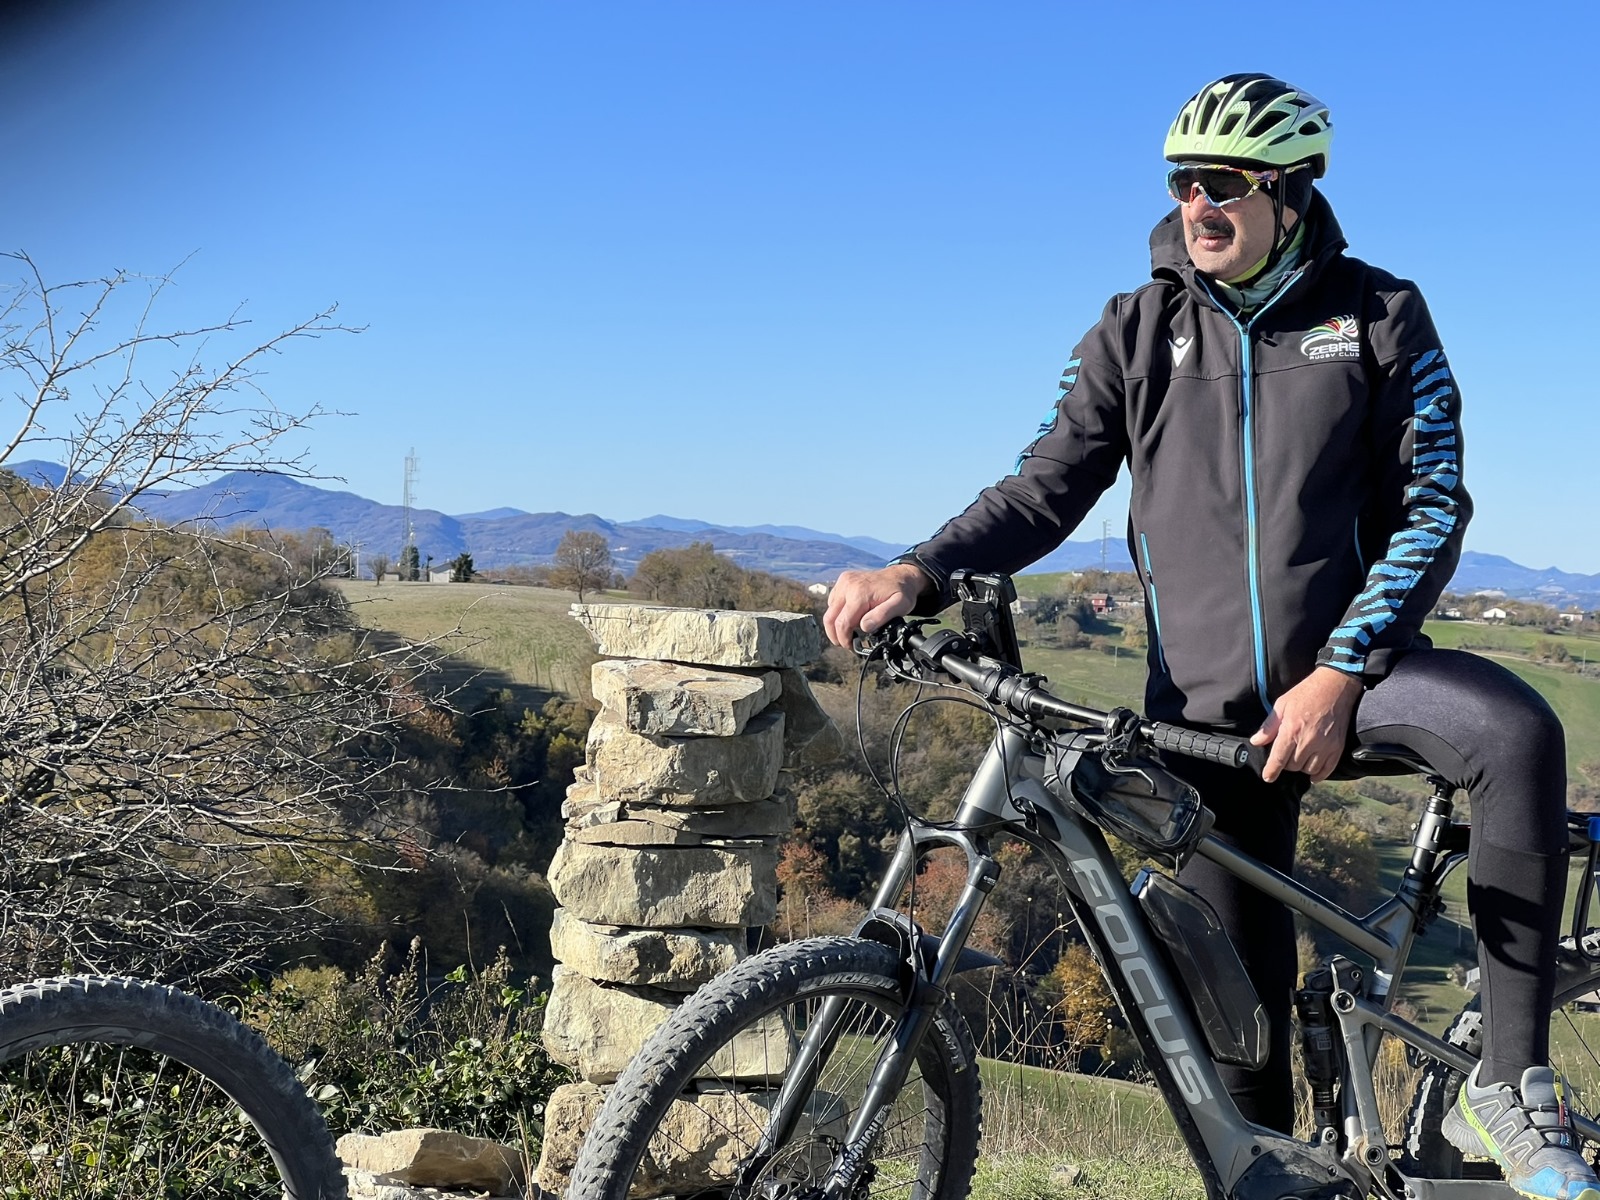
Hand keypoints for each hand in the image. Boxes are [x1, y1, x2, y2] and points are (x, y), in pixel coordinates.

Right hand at [823, 563, 930, 647]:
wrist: (900, 575)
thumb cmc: (901, 592)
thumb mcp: (901, 606)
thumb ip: (882, 616)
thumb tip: (864, 626)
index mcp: (859, 593)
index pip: (842, 623)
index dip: (844, 639)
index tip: (852, 646)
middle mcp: (847, 585)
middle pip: (830, 618)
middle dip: (836, 635)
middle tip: (847, 644)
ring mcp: (843, 582)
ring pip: (830, 611)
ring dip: (837, 625)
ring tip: (851, 631)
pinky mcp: (842, 581)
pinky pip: (832, 603)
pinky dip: (838, 614)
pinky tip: (851, 617)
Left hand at [1249, 667, 1362, 782]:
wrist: (1335, 687)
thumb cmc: (1306, 694)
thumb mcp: (1281, 705)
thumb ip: (1269, 726)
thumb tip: (1256, 741)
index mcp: (1291, 731)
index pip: (1279, 759)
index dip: (1271, 771)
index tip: (1268, 777)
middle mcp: (1308, 742)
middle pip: (1293, 766)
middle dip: (1286, 763)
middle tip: (1287, 753)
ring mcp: (1325, 746)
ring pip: (1308, 769)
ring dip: (1302, 767)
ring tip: (1299, 757)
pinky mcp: (1338, 747)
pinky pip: (1327, 770)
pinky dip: (1318, 774)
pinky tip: (1313, 772)